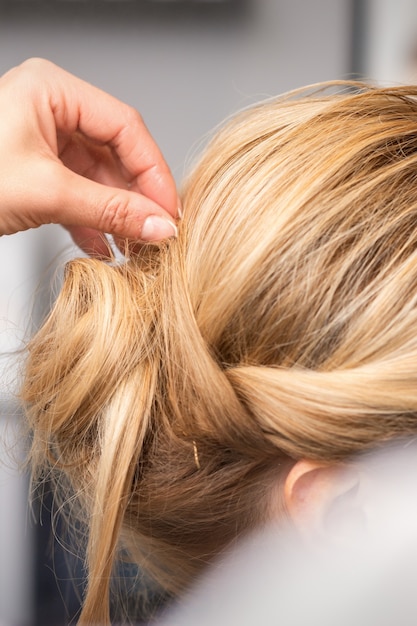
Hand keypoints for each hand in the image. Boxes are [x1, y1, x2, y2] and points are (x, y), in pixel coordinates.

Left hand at [0, 58, 179, 255]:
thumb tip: (159, 226)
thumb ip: (108, 211)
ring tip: (136, 247)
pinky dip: (92, 222)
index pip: (125, 127)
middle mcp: (50, 110)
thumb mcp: (44, 194)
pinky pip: (77, 194)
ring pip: (97, 178)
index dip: (153, 171)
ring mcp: (42, 142)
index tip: (168, 210)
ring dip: (117, 215)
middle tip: (157, 232)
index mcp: (51, 90)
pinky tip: (105, 247)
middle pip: (114, 154)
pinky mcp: (35, 171)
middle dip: (136, 198)